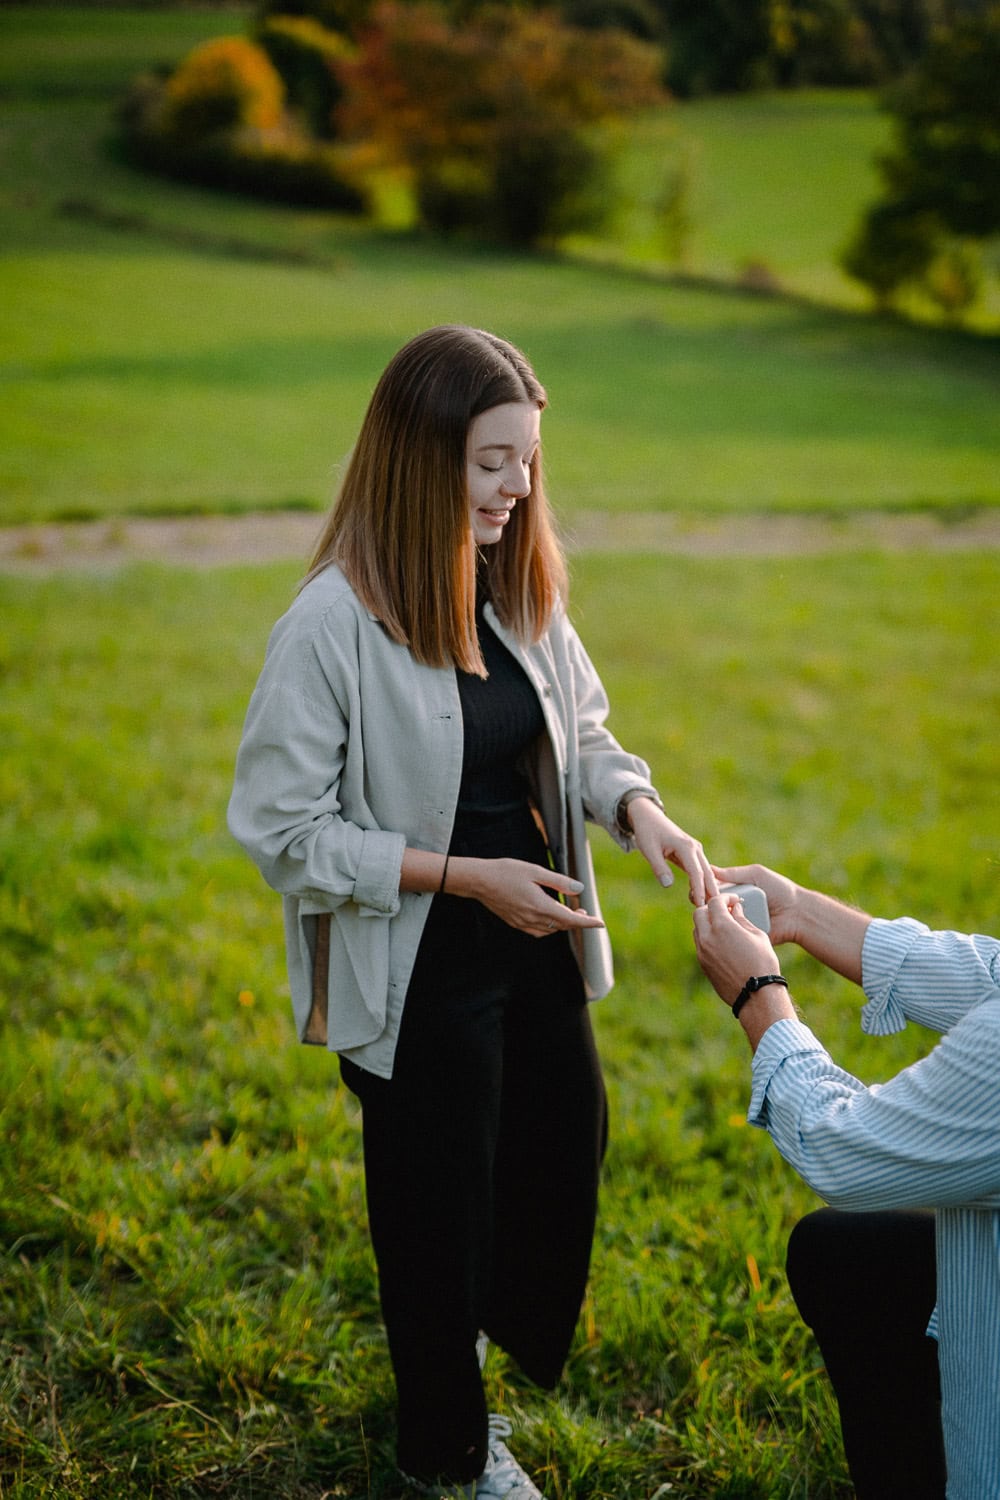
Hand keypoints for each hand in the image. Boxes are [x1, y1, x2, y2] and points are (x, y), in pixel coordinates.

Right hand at [454, 857, 604, 938]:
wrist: (479, 880)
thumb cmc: (506, 871)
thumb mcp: (535, 871)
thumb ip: (558, 881)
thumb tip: (579, 889)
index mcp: (540, 905)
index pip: (570, 919)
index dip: (587, 922)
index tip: (600, 924)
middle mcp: (532, 918)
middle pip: (562, 926)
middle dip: (576, 921)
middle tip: (583, 910)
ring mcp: (522, 923)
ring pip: (550, 929)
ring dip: (562, 924)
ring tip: (568, 910)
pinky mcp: (515, 923)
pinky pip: (537, 931)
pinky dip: (548, 926)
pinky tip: (548, 917)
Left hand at [626, 798, 718, 905]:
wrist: (648, 816)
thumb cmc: (647, 832)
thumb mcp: (649, 850)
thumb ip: (659, 867)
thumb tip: (668, 885)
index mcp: (686, 846)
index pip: (696, 872)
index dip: (699, 889)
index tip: (701, 905)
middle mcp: (695, 848)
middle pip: (707, 873)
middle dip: (710, 892)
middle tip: (711, 910)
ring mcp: (695, 850)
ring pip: (705, 872)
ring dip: (707, 888)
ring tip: (705, 907)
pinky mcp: (691, 853)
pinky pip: (699, 870)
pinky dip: (701, 882)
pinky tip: (698, 895)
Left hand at [693, 894, 781, 1007]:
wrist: (756, 995)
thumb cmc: (762, 963)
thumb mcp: (757, 936)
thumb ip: (742, 919)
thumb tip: (735, 909)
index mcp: (722, 927)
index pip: (715, 902)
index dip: (725, 897)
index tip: (734, 900)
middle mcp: (707, 938)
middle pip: (699, 913)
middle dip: (711, 908)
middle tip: (726, 910)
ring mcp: (702, 952)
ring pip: (697, 929)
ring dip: (707, 923)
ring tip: (724, 926)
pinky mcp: (703, 964)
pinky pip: (700, 944)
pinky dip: (707, 937)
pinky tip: (722, 941)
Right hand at [711, 862, 800, 945]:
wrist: (798, 914)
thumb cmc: (781, 890)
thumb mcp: (757, 875)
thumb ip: (735, 873)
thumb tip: (710, 869)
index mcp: (736, 890)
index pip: (713, 889)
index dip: (703, 888)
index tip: (698, 887)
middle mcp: (734, 906)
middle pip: (711, 905)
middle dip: (704, 902)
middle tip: (702, 901)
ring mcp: (738, 921)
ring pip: (717, 920)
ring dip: (713, 916)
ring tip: (711, 912)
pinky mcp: (743, 935)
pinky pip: (730, 933)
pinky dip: (724, 929)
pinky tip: (718, 926)